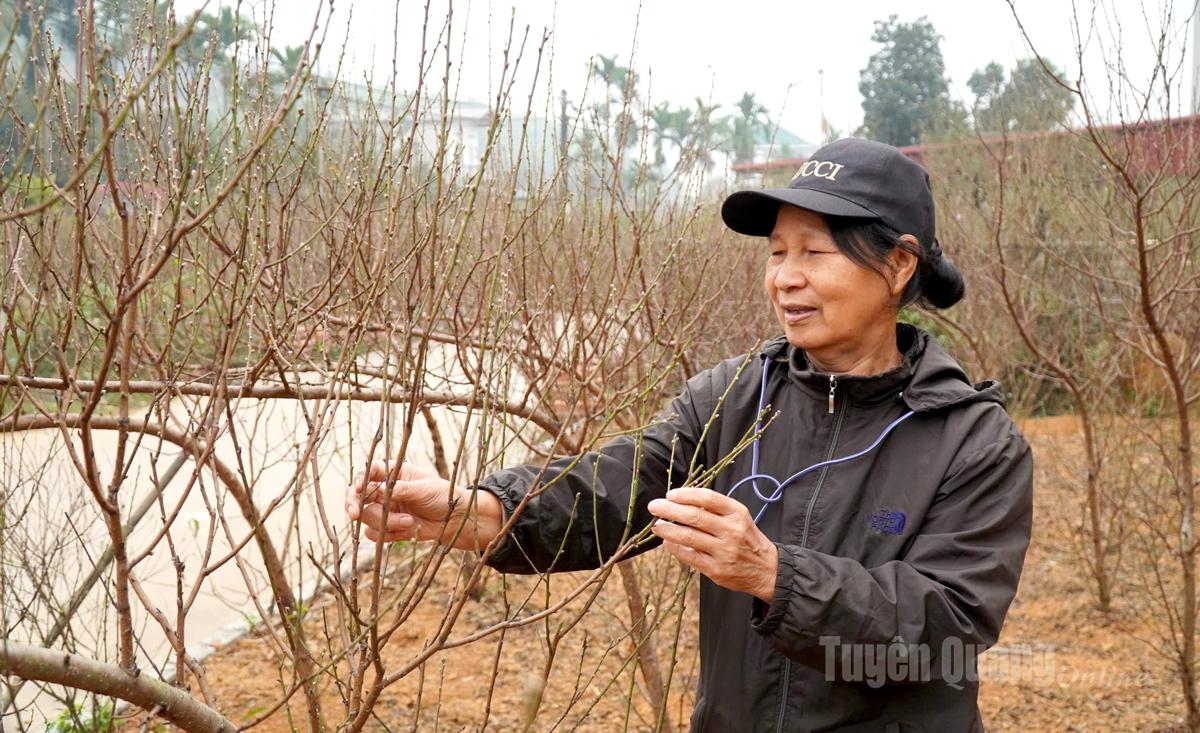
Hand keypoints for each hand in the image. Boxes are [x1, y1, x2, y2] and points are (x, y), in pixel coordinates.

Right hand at [346, 460, 503, 549]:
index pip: (369, 472)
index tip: (359, 487)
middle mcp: (385, 490)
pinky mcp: (388, 527)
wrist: (454, 520)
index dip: (360, 479)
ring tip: (409, 521)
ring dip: (386, 522)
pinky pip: (375, 533)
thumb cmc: (443, 496)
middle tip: (354, 514)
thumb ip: (401, 490)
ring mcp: (384, 509)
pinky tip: (409, 528)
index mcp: (394, 473)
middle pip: (358, 496)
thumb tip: (378, 490)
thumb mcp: (424, 489)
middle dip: (354, 504)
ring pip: (366, 517)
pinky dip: (390, 533)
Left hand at [647, 487, 778, 602]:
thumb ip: (715, 509)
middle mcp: (731, 531)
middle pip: (694, 516)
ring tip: (656, 526)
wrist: (766, 569)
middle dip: (669, 510)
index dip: (686, 494)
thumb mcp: (739, 517)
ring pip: (688, 537)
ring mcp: (723, 551)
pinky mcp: (716, 570)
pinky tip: (666, 542)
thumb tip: (682, 501)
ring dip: (667, 530)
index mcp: (737, 513)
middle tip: (654, 506)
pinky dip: (674, 548)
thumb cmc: (746, 538)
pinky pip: (689, 556)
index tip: (670, 495)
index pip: (707, 498)